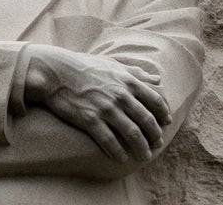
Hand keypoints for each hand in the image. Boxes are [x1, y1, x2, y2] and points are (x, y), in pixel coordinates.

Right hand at [23, 44, 170, 162]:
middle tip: (157, 144)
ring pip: (132, 134)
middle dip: (155, 136)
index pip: (155, 101)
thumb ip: (136, 72)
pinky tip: (122, 158)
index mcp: (128, 81)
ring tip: (144, 156)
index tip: (166, 123)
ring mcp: (106, 109)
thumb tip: (157, 78)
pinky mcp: (90, 120)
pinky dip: (119, 152)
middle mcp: (120, 96)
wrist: (56, 72)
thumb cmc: (84, 66)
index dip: (163, 114)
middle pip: (147, 121)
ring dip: (141, 148)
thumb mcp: (112, 64)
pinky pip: (109, 141)